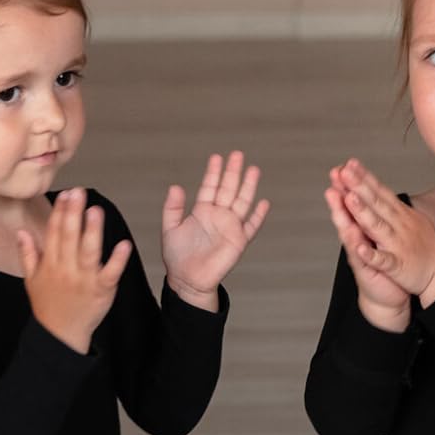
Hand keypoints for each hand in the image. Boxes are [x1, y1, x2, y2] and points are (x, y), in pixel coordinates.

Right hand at [18, 188, 132, 352]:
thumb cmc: (48, 306)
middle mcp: (66, 269)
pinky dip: (117, 259)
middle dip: (73, 214)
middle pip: (69, 237)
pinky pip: (110, 273)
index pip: (54, 232)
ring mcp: (84, 279)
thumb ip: (28, 253)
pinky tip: (124, 245)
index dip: (59, 212)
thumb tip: (21, 231)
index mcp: (50, 263)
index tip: (65, 193)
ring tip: (96, 211)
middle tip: (79, 193)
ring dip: (92, 231)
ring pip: (88, 251)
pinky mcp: (102, 290)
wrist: (61, 335)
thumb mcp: (31, 279)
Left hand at [162, 151, 268, 310]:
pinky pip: (251, 226)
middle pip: (228, 189)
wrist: (188, 280)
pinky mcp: (239, 241)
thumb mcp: (170, 229)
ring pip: (242, 202)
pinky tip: (264, 203)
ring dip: (248, 187)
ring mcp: (230, 227)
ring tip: (253, 170)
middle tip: (237, 154)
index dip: (213, 172)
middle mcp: (218, 216)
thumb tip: (175, 186)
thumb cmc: (177, 257)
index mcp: (202, 211)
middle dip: (232, 172)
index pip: (210, 187)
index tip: (217, 157)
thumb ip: (173, 208)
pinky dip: (258, 216)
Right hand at [325, 167, 409, 332]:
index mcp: (361, 229)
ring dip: (346, 218)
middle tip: (335, 176)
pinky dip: (362, 253)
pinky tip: (358, 245)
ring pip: (351, 234)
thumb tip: (365, 195)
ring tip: (342, 201)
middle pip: (346, 215)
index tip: (342, 166)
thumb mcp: (375, 237)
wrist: (386, 297)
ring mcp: (360, 257)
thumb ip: (368, 217)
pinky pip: (366, 262)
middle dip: (341, 195)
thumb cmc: (383, 264)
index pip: (352, 204)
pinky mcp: (369, 273)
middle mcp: (356, 241)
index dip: (347, 186)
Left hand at [335, 158, 434, 307]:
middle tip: (344, 171)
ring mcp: (398, 244)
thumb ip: (392, 206)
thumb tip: (377, 189)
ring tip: (349, 198)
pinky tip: (360, 249)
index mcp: (400, 214)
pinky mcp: (398, 265)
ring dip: (363, 212)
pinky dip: (372, 255)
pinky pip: (384, 260)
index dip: (365, 177)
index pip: (380, 191)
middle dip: (359, 186)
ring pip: (377, 226)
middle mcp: (399, 225)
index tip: (350, 163)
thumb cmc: (426, 248)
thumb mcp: (411, 219)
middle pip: (376, 203)